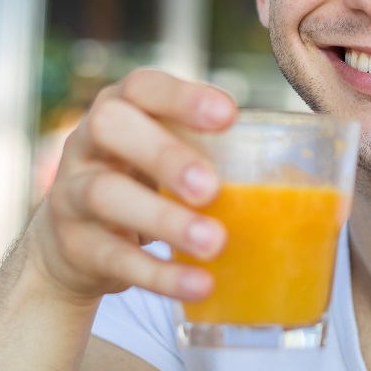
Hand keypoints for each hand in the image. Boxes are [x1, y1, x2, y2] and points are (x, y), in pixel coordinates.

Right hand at [28, 68, 236, 305]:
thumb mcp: (165, 156)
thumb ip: (210, 152)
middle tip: (210, 187)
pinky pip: (114, 258)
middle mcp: (88, 142)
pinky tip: (199, 284)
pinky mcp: (74, 246)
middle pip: (111, 127)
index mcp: (121, 108)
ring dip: (164, 219)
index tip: (229, 115)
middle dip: (164, 154)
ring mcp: (71, 193)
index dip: (183, 98)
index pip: (143, 87)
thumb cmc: (143, 184)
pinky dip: (160, 274)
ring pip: (106, 195)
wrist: (73, 245)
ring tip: (214, 241)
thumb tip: (299, 178)